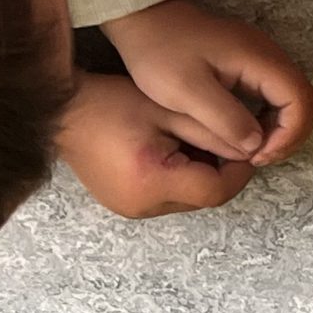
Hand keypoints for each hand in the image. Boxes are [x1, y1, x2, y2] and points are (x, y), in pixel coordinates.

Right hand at [59, 70, 256, 217]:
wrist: (62, 113)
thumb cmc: (110, 102)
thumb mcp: (168, 108)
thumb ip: (212, 131)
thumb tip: (250, 148)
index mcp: (153, 181)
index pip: (216, 191)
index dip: (239, 171)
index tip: (247, 147)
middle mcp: (143, 206)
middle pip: (202, 199)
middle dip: (219, 171)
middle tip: (220, 138)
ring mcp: (131, 211)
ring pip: (186, 200)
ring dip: (198, 176)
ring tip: (189, 141)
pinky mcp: (124, 207)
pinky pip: (166, 199)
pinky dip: (177, 178)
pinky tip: (168, 151)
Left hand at [106, 0, 312, 170]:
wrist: (143, 18)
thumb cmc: (159, 51)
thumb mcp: (186, 91)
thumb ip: (225, 119)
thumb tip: (255, 146)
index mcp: (259, 59)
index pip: (302, 101)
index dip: (289, 135)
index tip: (258, 154)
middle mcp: (269, 56)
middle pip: (304, 102)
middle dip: (288, 137)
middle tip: (257, 158)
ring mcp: (261, 59)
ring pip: (291, 101)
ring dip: (279, 131)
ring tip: (251, 152)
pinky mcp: (249, 65)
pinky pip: (274, 97)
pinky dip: (267, 120)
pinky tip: (244, 134)